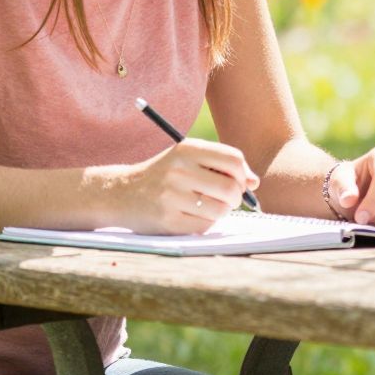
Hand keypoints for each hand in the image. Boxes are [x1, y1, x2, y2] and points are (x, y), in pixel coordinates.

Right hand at [121, 138, 257, 233]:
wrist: (121, 193)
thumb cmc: (164, 175)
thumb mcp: (187, 159)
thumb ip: (221, 165)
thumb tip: (254, 183)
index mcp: (187, 148)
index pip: (233, 159)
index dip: (243, 173)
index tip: (241, 181)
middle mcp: (179, 169)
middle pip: (230, 187)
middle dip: (235, 196)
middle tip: (227, 199)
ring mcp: (172, 196)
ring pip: (221, 209)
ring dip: (222, 211)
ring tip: (209, 206)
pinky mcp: (168, 220)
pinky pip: (205, 225)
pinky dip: (206, 223)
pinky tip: (194, 216)